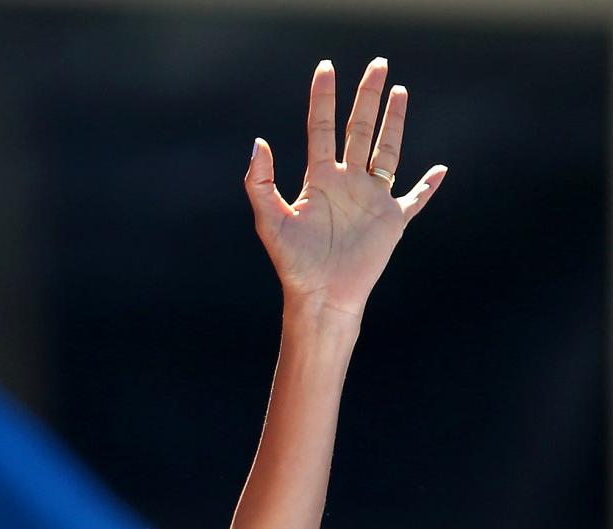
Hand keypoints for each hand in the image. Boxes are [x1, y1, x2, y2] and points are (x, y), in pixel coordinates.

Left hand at [246, 59, 446, 317]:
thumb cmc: (293, 263)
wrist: (320, 296)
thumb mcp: (270, 221)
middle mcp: (347, 183)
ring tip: (399, 91)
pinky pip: (415, 198)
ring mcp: (372, 199)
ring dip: (394, 122)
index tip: (326, 68)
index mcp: (319, 179)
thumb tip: (259, 142)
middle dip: (367, 97)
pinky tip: (440, 170)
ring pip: (387, 150)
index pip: (322, 128)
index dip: (323, 98)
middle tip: (377, 63)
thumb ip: (260, 183)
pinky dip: (428, 185)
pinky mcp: (393, 220)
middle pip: (359, 129)